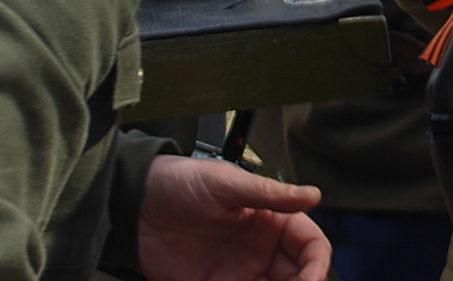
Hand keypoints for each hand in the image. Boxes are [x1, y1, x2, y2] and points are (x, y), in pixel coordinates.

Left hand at [137, 154, 329, 280]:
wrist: (134, 205)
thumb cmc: (182, 182)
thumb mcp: (226, 183)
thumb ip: (269, 194)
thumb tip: (314, 195)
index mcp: (272, 221)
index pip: (310, 246)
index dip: (317, 265)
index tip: (311, 280)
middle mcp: (261, 251)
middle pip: (297, 277)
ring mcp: (239, 273)